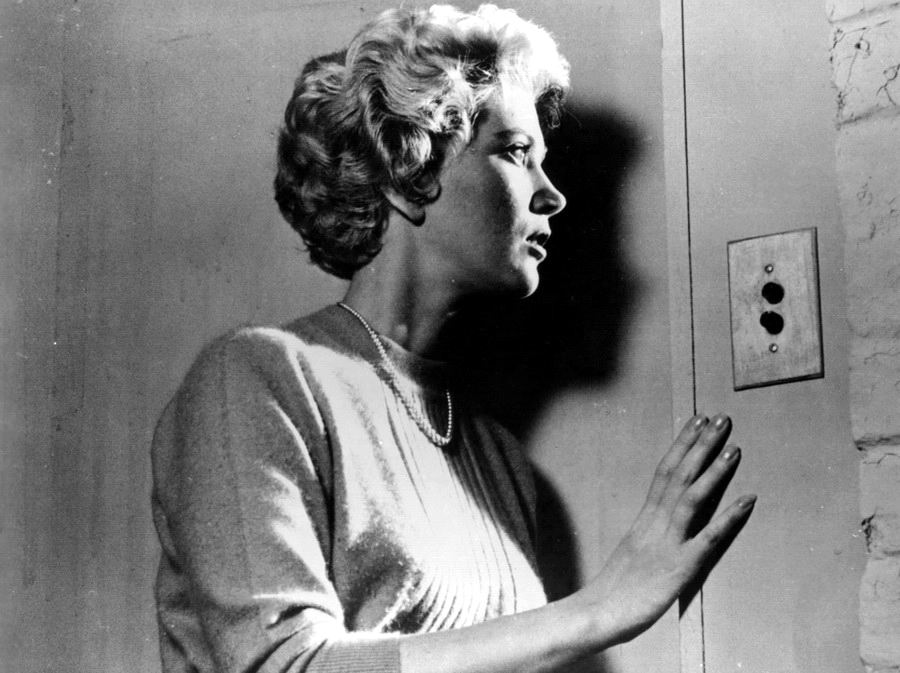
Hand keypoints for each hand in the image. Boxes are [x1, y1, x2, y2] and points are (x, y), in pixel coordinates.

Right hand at [573, 414, 755, 645]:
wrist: (598, 614)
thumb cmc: (612, 592)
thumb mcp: (630, 554)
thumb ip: (645, 538)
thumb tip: (657, 527)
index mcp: (643, 520)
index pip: (663, 472)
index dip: (682, 445)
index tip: (696, 422)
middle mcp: (654, 524)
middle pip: (678, 475)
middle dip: (700, 445)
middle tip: (720, 418)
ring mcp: (667, 543)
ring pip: (691, 497)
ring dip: (713, 470)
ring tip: (733, 446)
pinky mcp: (679, 567)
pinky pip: (707, 538)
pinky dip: (729, 517)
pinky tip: (748, 499)